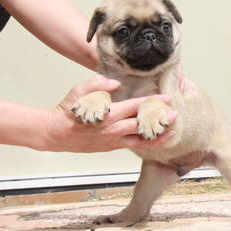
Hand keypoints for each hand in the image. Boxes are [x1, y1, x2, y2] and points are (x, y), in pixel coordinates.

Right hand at [43, 75, 176, 151]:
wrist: (55, 134)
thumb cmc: (68, 111)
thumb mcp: (79, 92)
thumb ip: (98, 84)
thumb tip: (115, 83)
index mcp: (109, 114)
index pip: (136, 106)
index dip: (152, 102)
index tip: (166, 99)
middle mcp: (114, 129)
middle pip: (142, 124)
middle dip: (160, 120)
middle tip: (175, 115)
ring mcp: (114, 140)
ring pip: (141, 140)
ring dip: (158, 136)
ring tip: (172, 132)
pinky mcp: (112, 147)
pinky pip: (134, 147)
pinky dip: (147, 144)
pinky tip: (156, 141)